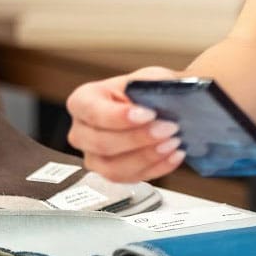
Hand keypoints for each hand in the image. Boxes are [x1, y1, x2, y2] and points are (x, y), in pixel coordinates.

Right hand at [66, 65, 186, 181]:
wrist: (153, 106)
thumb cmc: (143, 90)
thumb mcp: (148, 76)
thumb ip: (151, 83)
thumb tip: (162, 94)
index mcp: (83, 101)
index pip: (94, 112)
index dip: (120, 117)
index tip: (149, 114)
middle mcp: (81, 132)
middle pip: (102, 144)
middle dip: (139, 138)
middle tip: (169, 128)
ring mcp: (93, 157)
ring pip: (114, 168)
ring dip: (148, 156)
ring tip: (174, 142)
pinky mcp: (109, 174)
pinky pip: (129, 178)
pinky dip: (156, 168)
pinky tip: (174, 155)